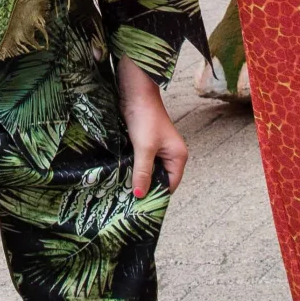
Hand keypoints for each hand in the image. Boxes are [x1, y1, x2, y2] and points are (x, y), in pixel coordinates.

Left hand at [117, 63, 187, 198]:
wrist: (135, 92)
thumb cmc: (145, 118)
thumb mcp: (144, 148)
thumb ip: (143, 172)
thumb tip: (140, 196)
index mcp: (177, 157)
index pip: (169, 185)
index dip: (156, 196)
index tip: (139, 207)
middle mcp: (170, 155)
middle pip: (159, 180)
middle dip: (146, 188)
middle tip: (128, 202)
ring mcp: (158, 149)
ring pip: (149, 171)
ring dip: (138, 178)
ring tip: (123, 191)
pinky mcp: (146, 144)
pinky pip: (141, 162)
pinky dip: (133, 168)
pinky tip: (122, 175)